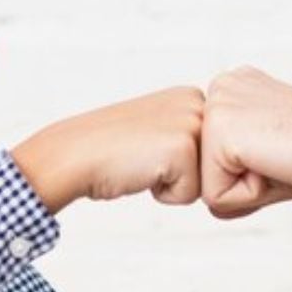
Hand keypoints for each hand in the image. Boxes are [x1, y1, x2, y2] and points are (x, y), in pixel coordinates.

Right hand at [11, 86, 204, 212]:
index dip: (180, 163)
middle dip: (181, 173)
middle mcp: (197, 102)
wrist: (74, 153)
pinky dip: (163, 194)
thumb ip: (187, 132)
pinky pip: (189, 195)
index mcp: (193, 95)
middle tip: (145, 156)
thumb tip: (217, 155)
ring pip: (205, 182)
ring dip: (172, 184)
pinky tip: (140, 170)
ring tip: (143, 161)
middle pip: (214, 167)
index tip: (150, 147)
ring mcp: (192, 122)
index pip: (213, 153)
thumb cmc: (111, 149)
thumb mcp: (158, 127)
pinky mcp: (183, 148)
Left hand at [202, 67, 291, 220]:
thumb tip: (213, 193)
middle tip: (289, 160)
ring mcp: (220, 105)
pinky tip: (283, 166)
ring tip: (286, 162)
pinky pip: (216, 198)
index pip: (214, 164)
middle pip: (205, 175)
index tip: (290, 155)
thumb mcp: (276, 153)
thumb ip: (242, 163)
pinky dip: (253, 197)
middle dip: (246, 185)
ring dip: (250, 190)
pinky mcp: (222, 129)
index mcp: (236, 90)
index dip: (252, 179)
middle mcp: (223, 88)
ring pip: (208, 188)